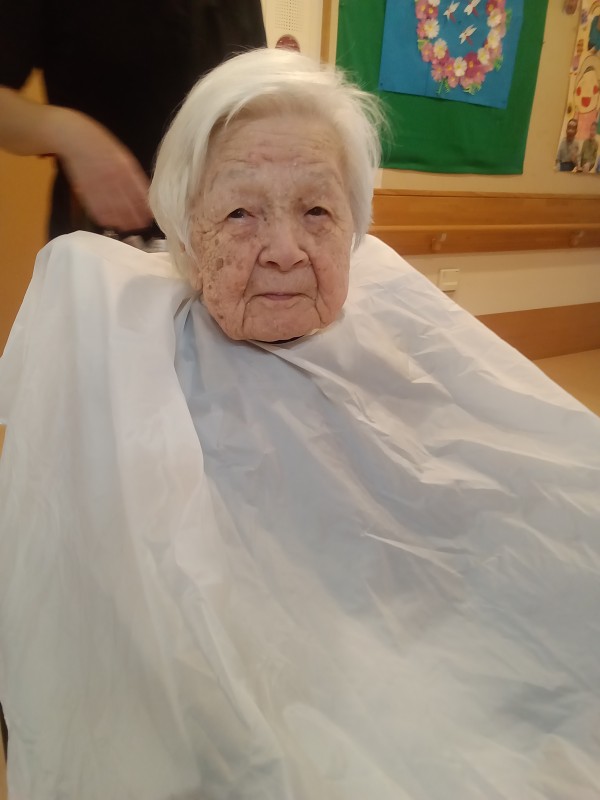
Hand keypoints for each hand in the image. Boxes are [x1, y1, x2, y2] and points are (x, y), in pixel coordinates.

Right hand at [53, 108, 152, 231]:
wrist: (71, 137)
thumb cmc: (99, 143)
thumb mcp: (121, 154)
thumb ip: (131, 173)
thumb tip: (143, 192)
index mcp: (126, 168)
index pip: (140, 194)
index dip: (146, 208)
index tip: (151, 216)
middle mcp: (114, 179)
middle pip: (128, 205)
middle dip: (136, 218)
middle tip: (142, 226)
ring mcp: (99, 186)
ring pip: (114, 211)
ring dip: (123, 222)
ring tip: (129, 227)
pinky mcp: (85, 191)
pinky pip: (97, 210)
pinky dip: (106, 219)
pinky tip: (112, 223)